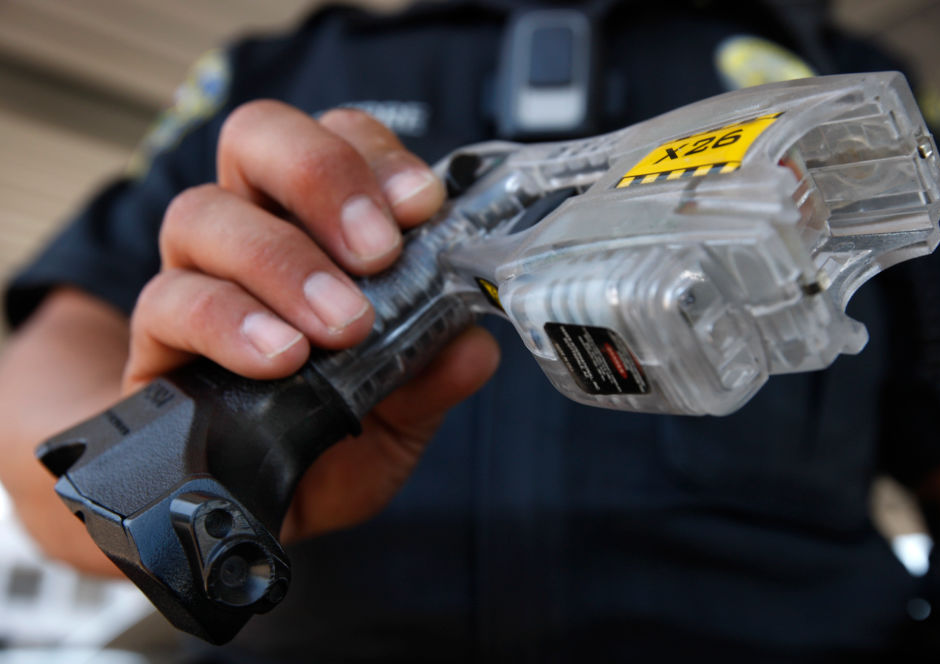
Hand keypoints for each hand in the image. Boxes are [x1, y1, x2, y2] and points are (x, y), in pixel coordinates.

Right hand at [125, 100, 499, 541]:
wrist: (268, 513)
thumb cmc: (334, 445)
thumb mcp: (403, 418)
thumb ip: (435, 376)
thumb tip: (472, 346)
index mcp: (321, 229)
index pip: (339, 140)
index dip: (378, 158)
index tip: (422, 206)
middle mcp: (254, 234)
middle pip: (257, 138)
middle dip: (321, 177)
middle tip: (376, 251)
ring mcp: (197, 279)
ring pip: (204, 213)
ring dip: (284, 261)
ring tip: (341, 325)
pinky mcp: (156, 341)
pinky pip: (171, 302)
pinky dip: (230, 322)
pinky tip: (279, 357)